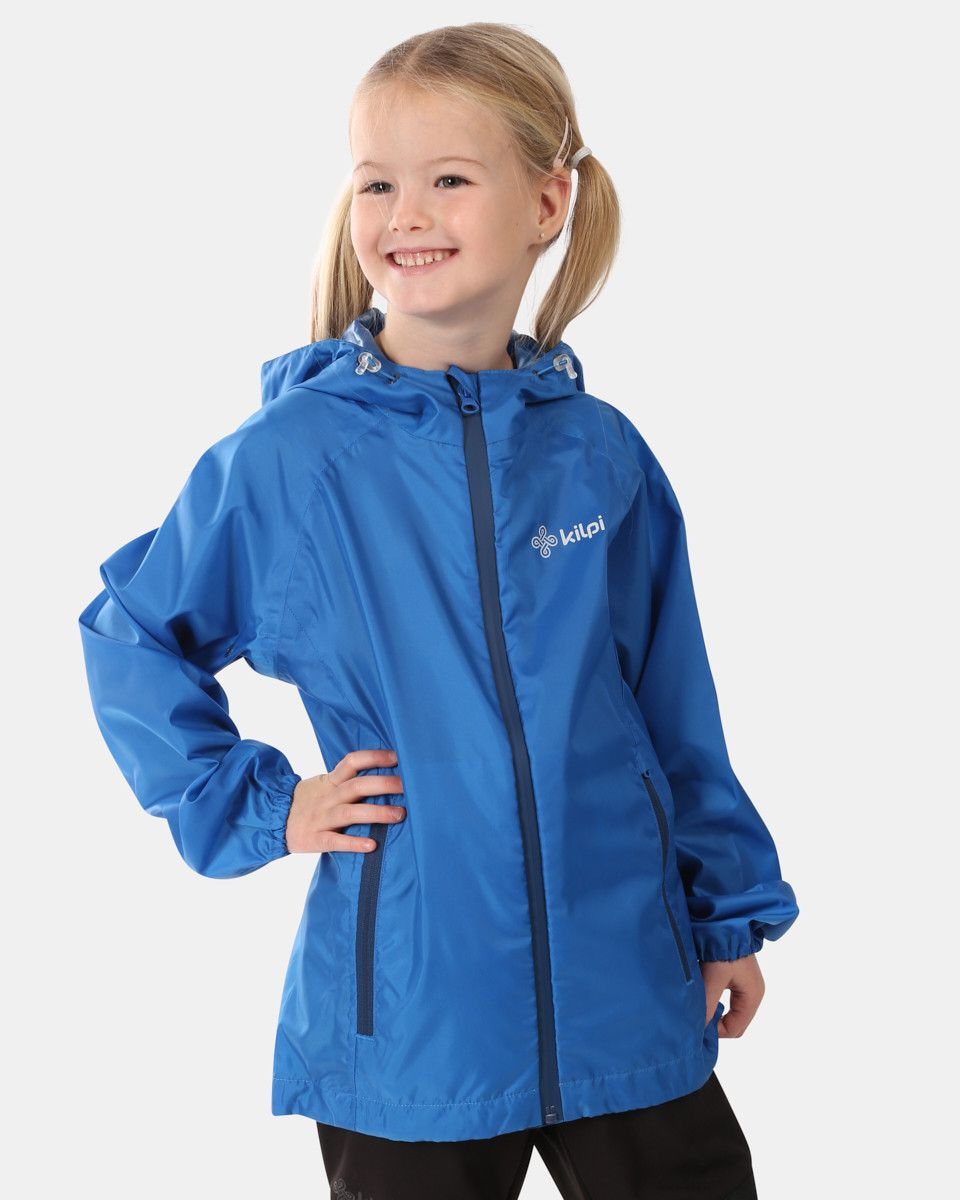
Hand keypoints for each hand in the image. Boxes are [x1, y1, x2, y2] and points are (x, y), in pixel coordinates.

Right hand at [285, 748, 404, 854]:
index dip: (375, 757)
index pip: (352, 762)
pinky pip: (336, 841)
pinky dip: (354, 843)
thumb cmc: (307, 802)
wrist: (273, 821)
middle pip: (357, 786)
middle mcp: (328, 797)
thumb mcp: (323, 784)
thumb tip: (384, 773)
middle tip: (409, 786)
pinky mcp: (315, 839)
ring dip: (376, 812)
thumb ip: (347, 780)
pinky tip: (372, 845)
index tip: (398, 757)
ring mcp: (321, 818)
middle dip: (384, 784)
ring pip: (350, 813)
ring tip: (399, 815)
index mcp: (330, 781)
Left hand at [701, 954, 764, 1037]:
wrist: (724, 921)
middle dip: (716, 1024)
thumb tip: (698, 1028)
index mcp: (752, 996)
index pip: (735, 1029)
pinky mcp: (735, 977)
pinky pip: (726, 999)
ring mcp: (744, 985)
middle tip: (697, 1017)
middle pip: (735, 1023)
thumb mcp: (714, 977)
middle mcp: (751, 993)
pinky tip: (701, 994)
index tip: (698, 1024)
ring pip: (729, 1011)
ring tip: (698, 1006)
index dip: (716, 1031)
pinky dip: (714, 1001)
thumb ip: (707, 1003)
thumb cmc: (723, 948)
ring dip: (714, 1011)